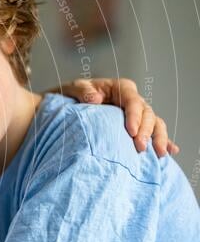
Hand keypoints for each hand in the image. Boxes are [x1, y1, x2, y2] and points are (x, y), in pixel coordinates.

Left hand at [53, 78, 178, 156]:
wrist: (71, 103)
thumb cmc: (75, 94)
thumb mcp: (74, 88)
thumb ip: (84, 91)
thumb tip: (95, 99)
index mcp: (120, 88)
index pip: (132, 101)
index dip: (134, 116)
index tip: (131, 132)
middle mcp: (132, 100)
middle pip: (147, 114)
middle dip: (146, 131)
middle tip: (140, 147)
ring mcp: (137, 113)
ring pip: (155, 123)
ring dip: (158, 138)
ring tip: (159, 153)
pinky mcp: (137, 125)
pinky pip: (153, 132)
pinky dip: (163, 141)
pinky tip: (171, 151)